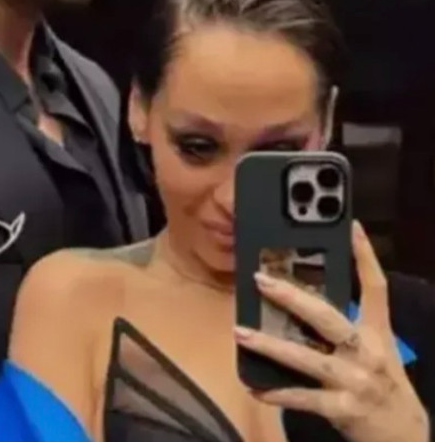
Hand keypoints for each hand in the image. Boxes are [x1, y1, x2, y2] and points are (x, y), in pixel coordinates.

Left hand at [235, 222, 428, 441]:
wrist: (404, 435)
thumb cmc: (380, 383)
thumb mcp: (374, 349)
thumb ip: (345, 325)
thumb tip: (298, 300)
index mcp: (377, 333)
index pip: (374, 287)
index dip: (365, 255)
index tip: (350, 225)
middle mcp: (367, 352)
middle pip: (328, 318)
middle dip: (293, 298)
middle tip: (261, 280)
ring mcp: (355, 380)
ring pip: (307, 359)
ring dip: (271, 346)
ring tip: (240, 332)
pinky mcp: (343, 408)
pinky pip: (303, 398)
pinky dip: (277, 393)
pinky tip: (255, 386)